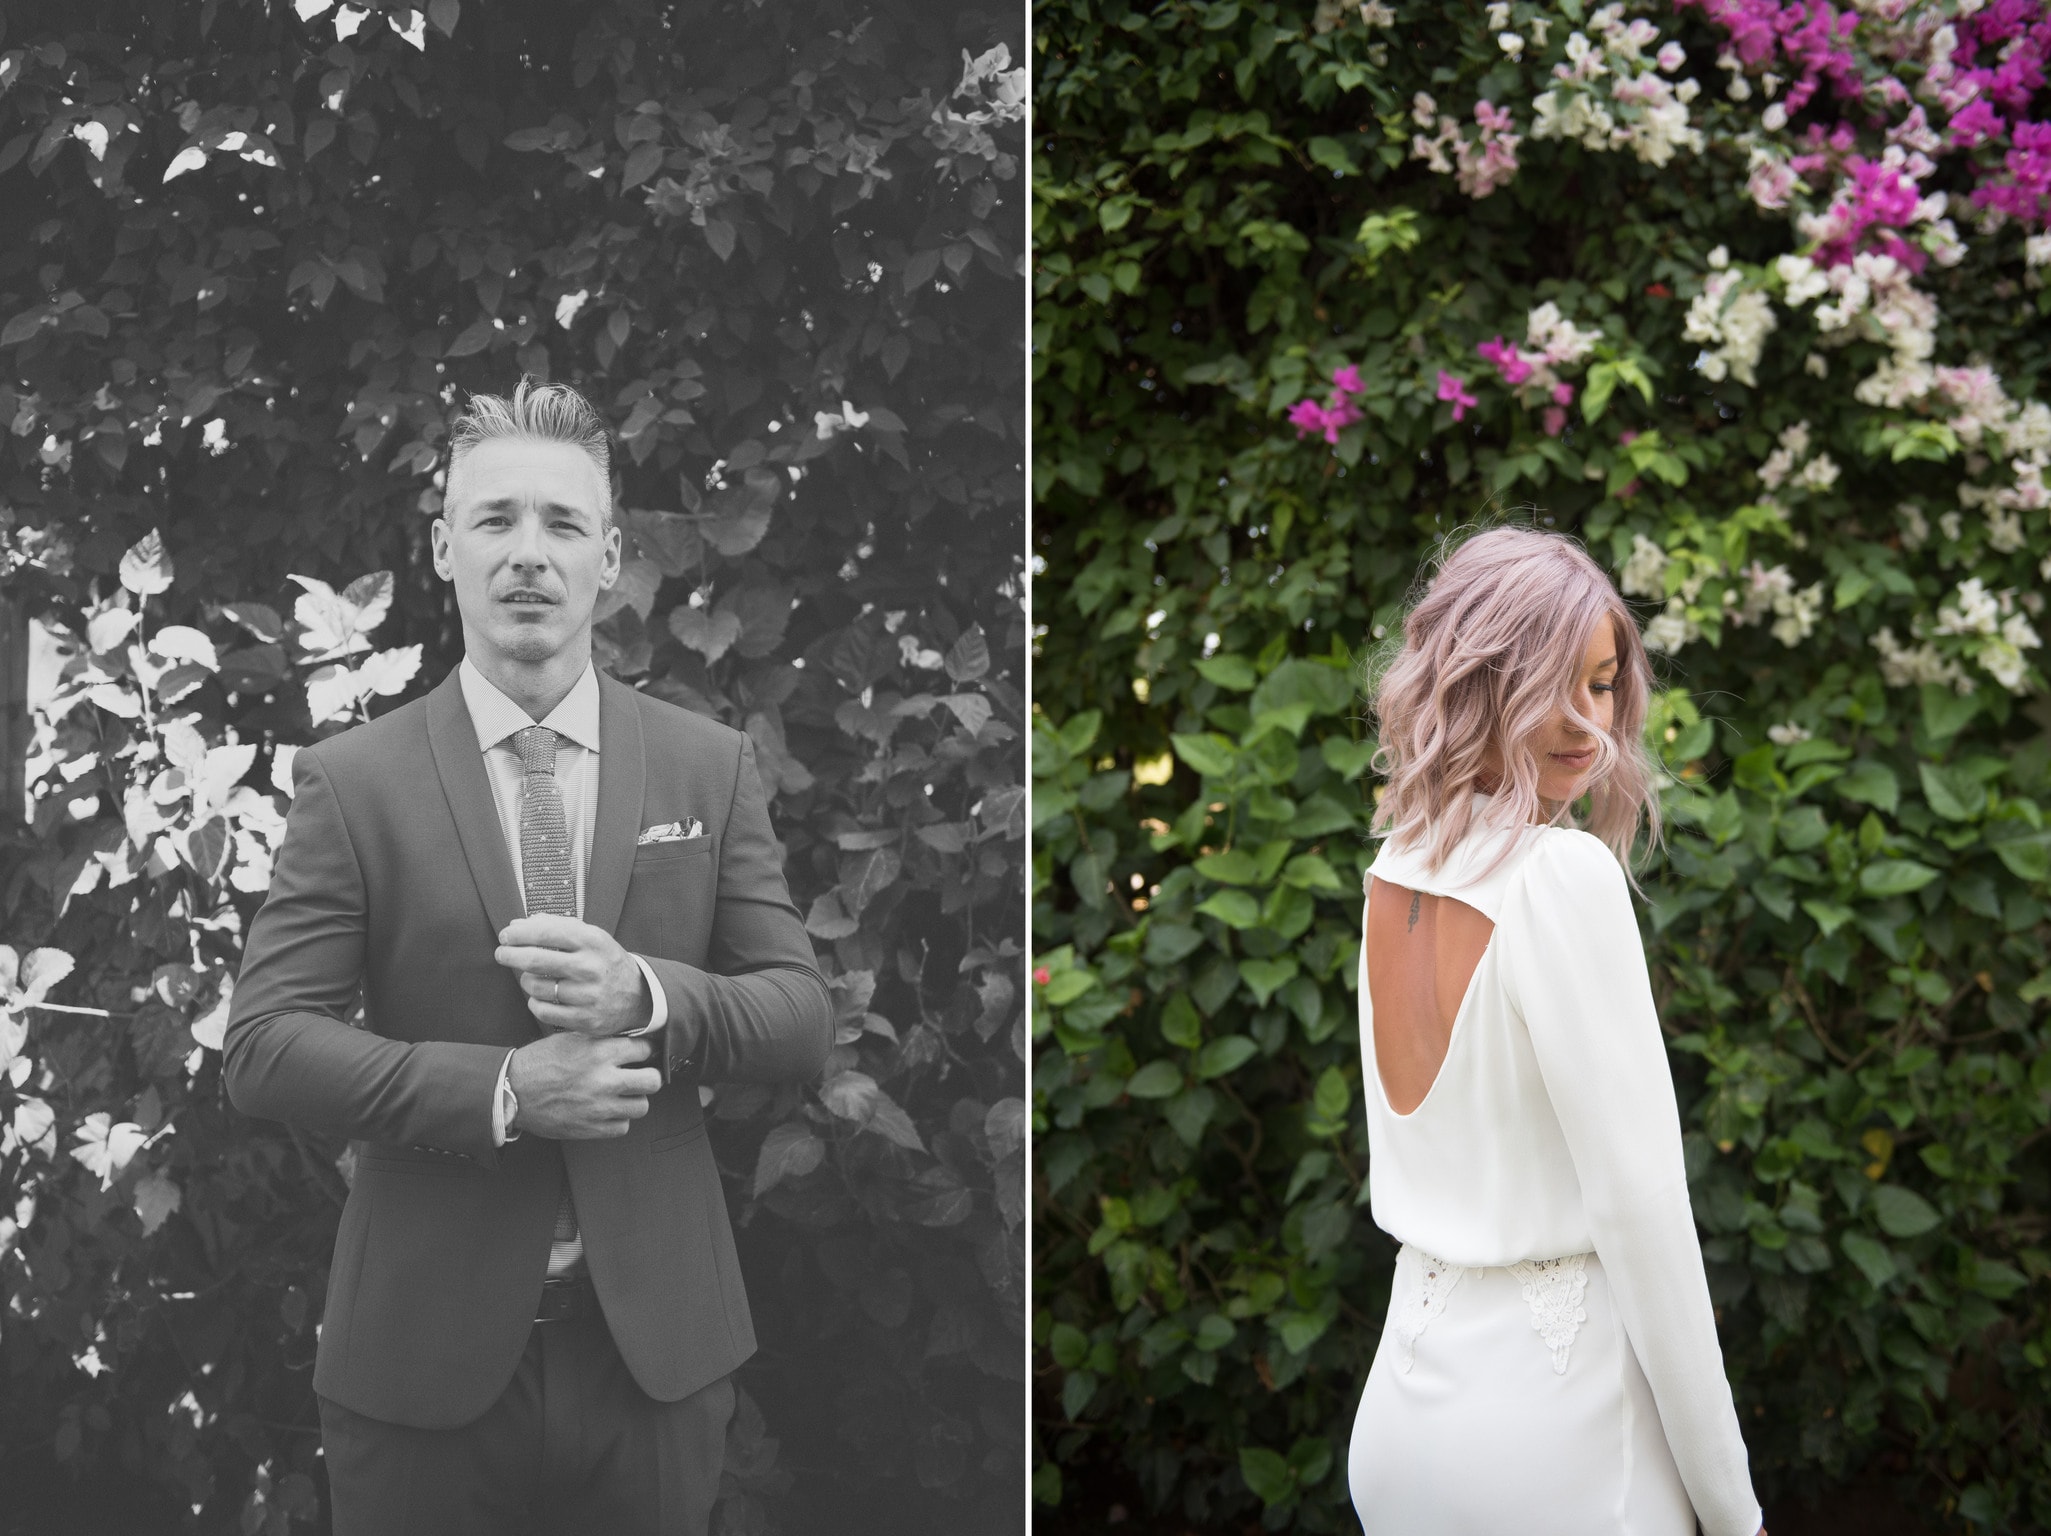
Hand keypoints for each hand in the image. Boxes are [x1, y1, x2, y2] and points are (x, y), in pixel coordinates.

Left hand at [495, 913, 650, 1036]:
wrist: (638, 996)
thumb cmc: (605, 963)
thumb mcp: (590, 937)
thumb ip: (555, 926)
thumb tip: (518, 924)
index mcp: (593, 941)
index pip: (546, 933)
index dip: (519, 933)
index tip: (506, 935)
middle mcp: (591, 967)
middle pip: (535, 960)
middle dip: (510, 955)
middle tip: (502, 953)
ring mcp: (588, 995)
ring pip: (535, 987)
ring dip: (526, 980)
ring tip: (532, 977)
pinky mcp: (584, 1019)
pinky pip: (542, 1010)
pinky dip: (535, 1002)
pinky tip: (541, 996)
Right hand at [506, 1031, 661, 1138]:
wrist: (512, 1090)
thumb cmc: (539, 1062)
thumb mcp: (571, 1038)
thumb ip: (601, 1040)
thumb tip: (628, 1040)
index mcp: (599, 1052)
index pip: (644, 1050)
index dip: (644, 1051)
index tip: (641, 1054)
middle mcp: (604, 1080)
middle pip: (652, 1081)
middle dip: (649, 1076)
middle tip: (640, 1076)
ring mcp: (599, 1107)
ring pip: (641, 1106)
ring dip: (634, 1100)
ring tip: (623, 1095)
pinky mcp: (591, 1128)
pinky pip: (622, 1127)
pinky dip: (618, 1119)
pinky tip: (608, 1110)